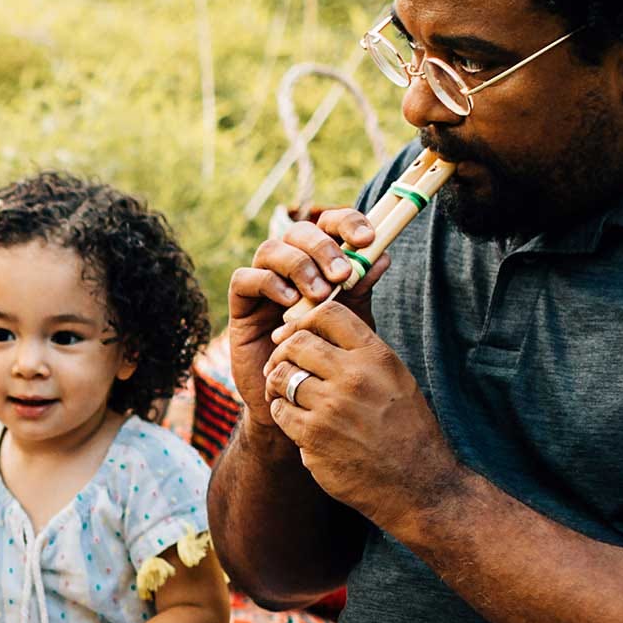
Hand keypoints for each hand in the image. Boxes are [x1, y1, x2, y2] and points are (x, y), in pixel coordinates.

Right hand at [226, 205, 387, 431]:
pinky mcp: (240, 305)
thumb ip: (361, 290)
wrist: (298, 400)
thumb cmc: (327, 359)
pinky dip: (269, 283)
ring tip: (320, 295)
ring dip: (299, 266)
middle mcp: (289, 267)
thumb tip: (382, 257)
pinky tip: (290, 303)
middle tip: (342, 275)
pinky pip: (245, 278)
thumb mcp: (350, 322)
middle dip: (323, 248)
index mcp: (319, 263)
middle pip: (298, 231)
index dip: (346, 223)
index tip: (367, 239)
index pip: (328, 225)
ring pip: (271, 249)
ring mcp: (263, 284)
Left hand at [263, 300, 462, 537]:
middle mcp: (354, 376)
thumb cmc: (408, 431)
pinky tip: (295, 420)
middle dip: (283, 352)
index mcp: (377, 357)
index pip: (328, 313)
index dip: (304, 320)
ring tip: (287, 394)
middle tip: (282, 366)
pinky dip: (282, 413)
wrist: (419, 485)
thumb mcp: (397, 380)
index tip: (295, 334)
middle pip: (297, 343)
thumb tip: (319, 333)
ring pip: (281, 377)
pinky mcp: (314, 437)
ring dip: (278, 384)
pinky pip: (280, 411)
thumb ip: (362, 355)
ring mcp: (332, 407)